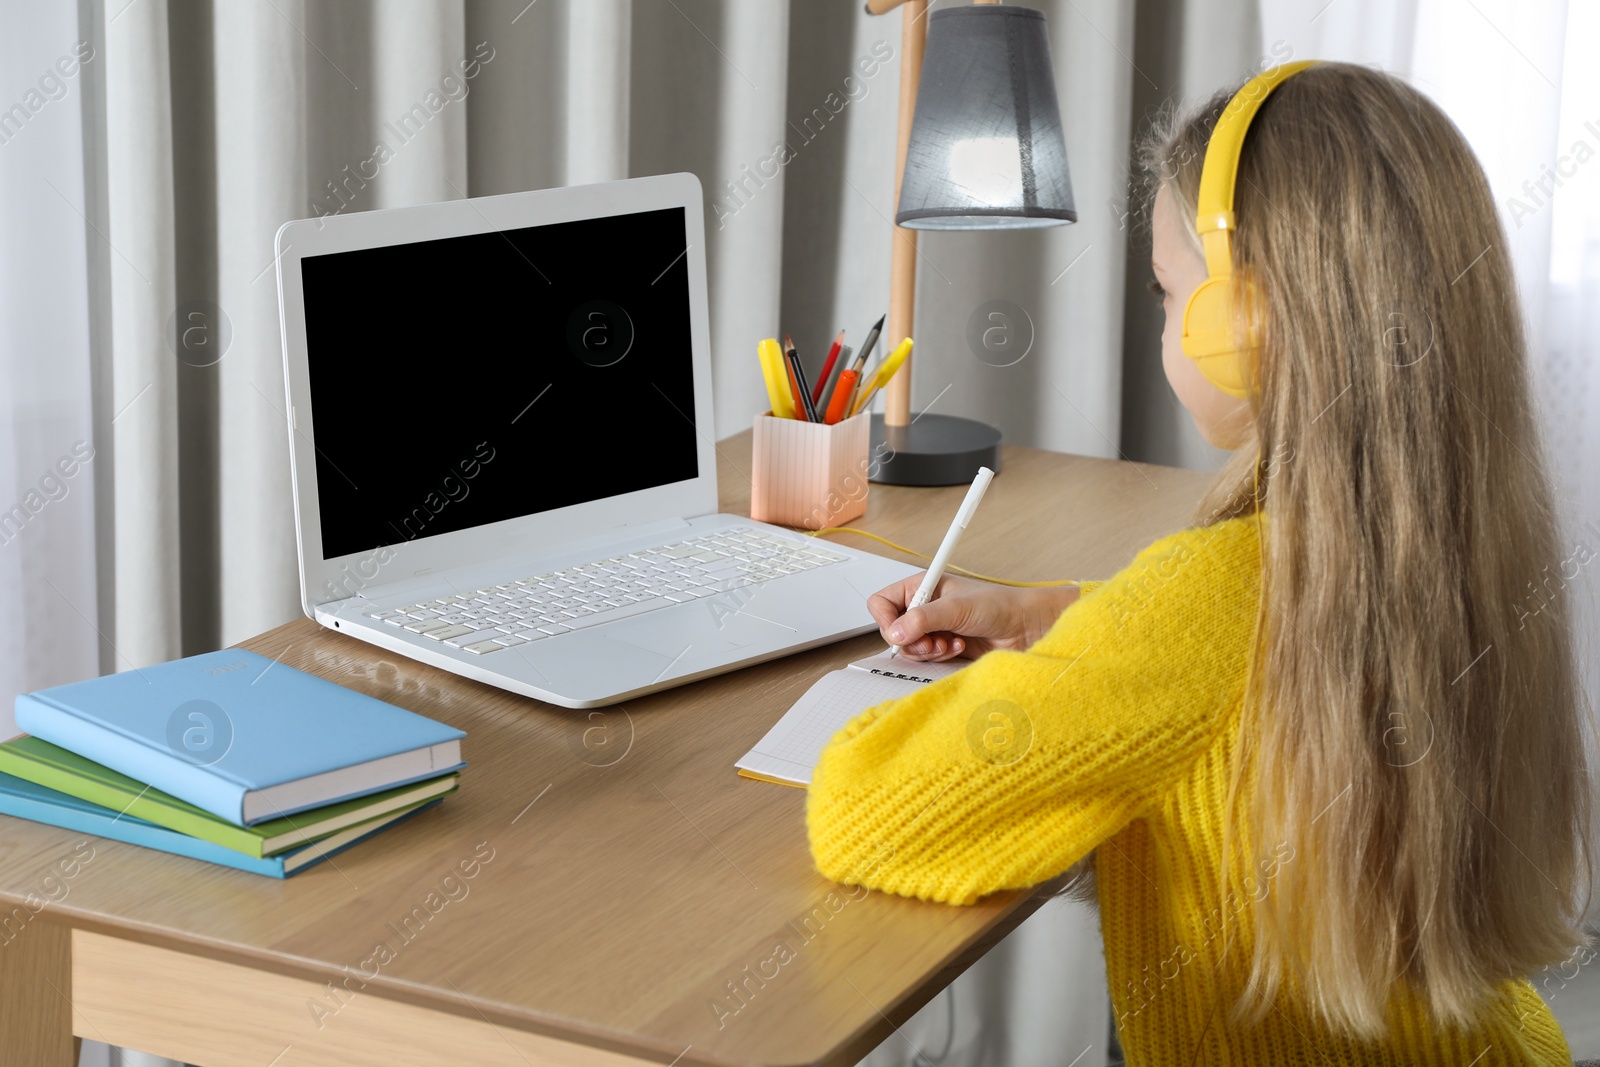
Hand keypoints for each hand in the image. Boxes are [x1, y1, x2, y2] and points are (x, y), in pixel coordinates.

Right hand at [866, 573, 1079, 661]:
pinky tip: (958, 647)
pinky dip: (939, 656)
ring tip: (947, 643)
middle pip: (892, 629)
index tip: (900, 631)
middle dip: (911, 640)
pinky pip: (926, 657)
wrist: (1024, 626)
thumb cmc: (998, 605)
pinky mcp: (943, 644)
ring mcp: (933, 627)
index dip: (885, 619)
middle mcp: (924, 606)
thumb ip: (922, 618)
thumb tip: (895, 632)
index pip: (882, 602)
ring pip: (908, 647)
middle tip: (930, 641)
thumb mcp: (956, 607)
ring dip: (927, 650)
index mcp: (922, 586)